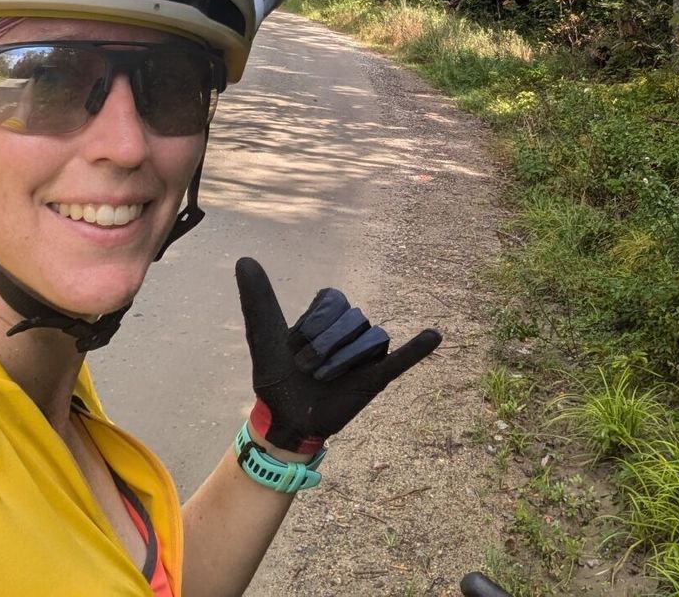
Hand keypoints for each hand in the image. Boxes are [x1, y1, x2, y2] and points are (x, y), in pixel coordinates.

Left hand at [235, 257, 441, 452]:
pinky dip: (419, 348)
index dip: (312, 323)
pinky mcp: (377, 376)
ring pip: (370, 338)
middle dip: (325, 345)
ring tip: (325, 380)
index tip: (292, 347)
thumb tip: (244, 259)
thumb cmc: (275, 377)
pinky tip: (434, 335)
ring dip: (344, 360)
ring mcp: (366, 353)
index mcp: (328, 315)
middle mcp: (350, 330)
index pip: (333, 300)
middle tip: (306, 369)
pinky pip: (402, 358)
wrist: (284, 420)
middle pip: (352, 319)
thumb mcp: (263, 336)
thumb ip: (258, 299)